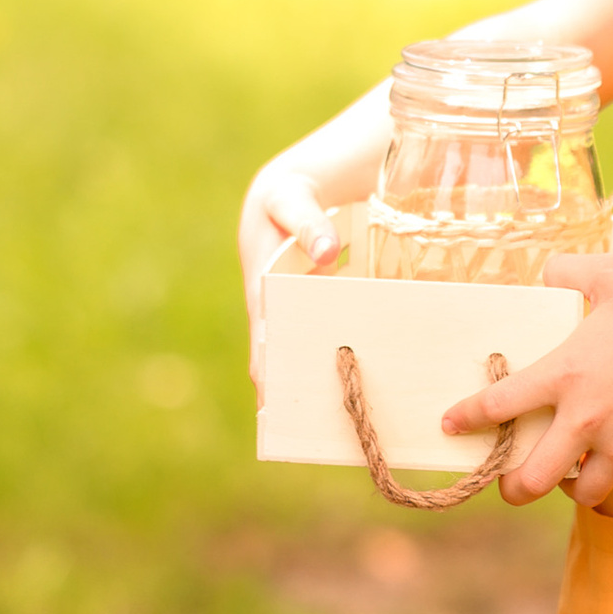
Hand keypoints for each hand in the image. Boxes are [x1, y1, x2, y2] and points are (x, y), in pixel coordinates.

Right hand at [237, 153, 344, 394]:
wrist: (291, 191)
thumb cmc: (289, 197)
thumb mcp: (293, 200)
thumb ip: (308, 223)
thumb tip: (326, 253)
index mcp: (260, 283)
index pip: (263, 332)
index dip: (266, 363)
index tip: (269, 394)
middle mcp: (270, 303)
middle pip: (278, 350)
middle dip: (285, 382)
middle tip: (299, 421)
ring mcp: (287, 307)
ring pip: (297, 347)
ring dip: (307, 373)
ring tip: (325, 413)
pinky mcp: (306, 307)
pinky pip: (315, 334)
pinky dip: (325, 352)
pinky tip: (351, 374)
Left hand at [440, 254, 612, 509]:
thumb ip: (571, 269)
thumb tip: (545, 270)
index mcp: (565, 373)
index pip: (500, 404)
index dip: (469, 418)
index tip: (450, 425)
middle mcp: (582, 418)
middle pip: (530, 478)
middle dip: (510, 488)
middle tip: (506, 481)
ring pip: (575, 492)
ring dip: (562, 489)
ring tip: (558, 478)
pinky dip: (603, 479)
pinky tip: (602, 464)